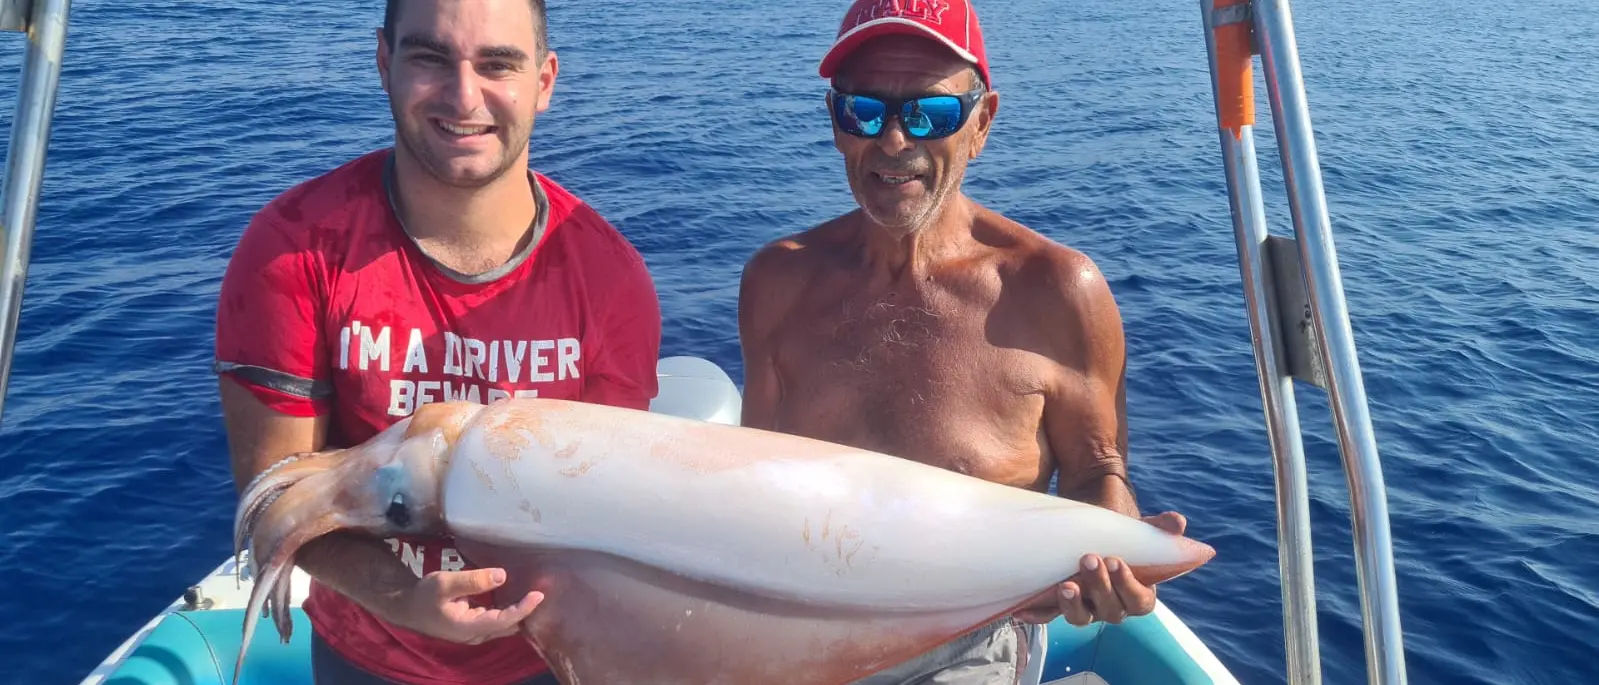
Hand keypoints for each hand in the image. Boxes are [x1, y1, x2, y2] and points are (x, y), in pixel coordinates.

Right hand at [383, 568, 543, 644]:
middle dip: (526, 612)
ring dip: (519, 611)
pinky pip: (498, 619)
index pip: (503, 621)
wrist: (406, 606)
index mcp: (468, 627)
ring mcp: (475, 631)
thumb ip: (473, 581)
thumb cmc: (424, 595)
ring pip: (504, 624)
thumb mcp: (445, 583)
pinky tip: (518, 594)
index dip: (522, 609)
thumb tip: (502, 576)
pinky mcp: (475, 625)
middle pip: (508, 626)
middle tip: (545, 591)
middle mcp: (475, 634)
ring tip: (536, 592)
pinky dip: (510, 609)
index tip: (539, 595)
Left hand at [1014, 511, 1186, 626]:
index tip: (1117, 561)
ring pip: (1080, 617)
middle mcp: (1110, 605)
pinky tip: (1022, 609)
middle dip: (1100, 586)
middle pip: (1110, 610)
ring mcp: (1083, 606)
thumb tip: (1178, 522)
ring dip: (1073, 604)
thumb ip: (1157, 528)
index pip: (1140, 602)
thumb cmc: (1118, 534)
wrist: (1085, 527)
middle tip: (1088, 559)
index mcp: (1135, 593)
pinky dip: (1036, 615)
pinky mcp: (1056, 603)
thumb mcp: (1136, 529)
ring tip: (1065, 585)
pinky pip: (1047, 616)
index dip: (1129, 586)